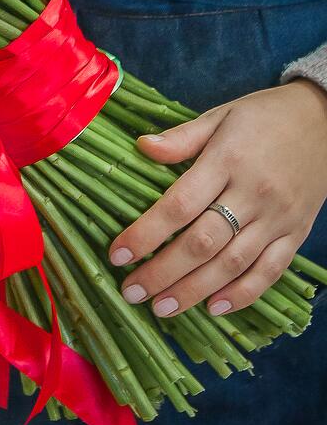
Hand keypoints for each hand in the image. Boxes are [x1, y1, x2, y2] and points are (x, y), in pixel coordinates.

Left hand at [109, 80, 326, 317]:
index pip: (179, 205)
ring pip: (233, 264)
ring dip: (195, 290)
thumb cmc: (263, 116)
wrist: (326, 120)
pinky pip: (271, 270)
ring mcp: (278, 218)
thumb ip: (181, 137)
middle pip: (203, 243)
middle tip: (131, 291)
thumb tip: (140, 147)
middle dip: (163, 272)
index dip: (145, 233)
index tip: (117, 254)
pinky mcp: (297, 233)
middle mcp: (253, 194)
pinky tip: (215, 308)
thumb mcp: (219, 116)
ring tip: (162, 308)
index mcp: (227, 161)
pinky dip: (244, 293)